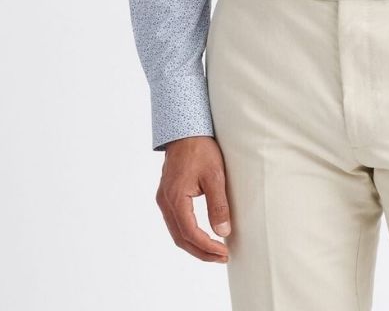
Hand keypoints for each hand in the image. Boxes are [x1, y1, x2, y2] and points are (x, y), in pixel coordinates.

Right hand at [156, 135, 231, 262]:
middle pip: (180, 238)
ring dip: (194, 244)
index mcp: (175, 198)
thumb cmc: (200, 149)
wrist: (186, 130)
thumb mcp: (214, 176)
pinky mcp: (167, 195)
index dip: (207, 247)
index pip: (190, 233)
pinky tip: (202, 235)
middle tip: (221, 257)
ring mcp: (164, 199)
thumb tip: (223, 232)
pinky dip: (188, 233)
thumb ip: (218, 205)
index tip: (224, 253)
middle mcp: (165, 201)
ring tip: (214, 250)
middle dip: (201, 251)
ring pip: (176, 232)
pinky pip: (175, 222)